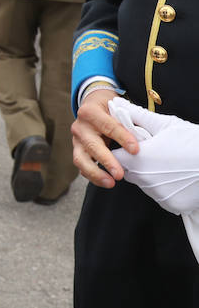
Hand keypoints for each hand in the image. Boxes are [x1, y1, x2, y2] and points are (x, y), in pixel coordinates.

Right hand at [71, 89, 137, 186]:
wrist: (93, 104)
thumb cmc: (110, 108)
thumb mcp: (119, 106)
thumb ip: (128, 119)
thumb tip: (145, 136)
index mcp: (90, 111)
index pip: (108, 126)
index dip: (122, 138)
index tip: (136, 150)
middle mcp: (80, 126)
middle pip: (92, 145)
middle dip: (106, 160)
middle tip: (119, 174)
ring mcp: (76, 140)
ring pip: (81, 158)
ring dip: (95, 173)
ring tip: (111, 183)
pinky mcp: (78, 150)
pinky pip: (82, 166)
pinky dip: (92, 175)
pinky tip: (105, 181)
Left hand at [109, 99, 198, 214]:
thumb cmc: (193, 142)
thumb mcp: (166, 125)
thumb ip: (137, 116)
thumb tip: (117, 103)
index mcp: (139, 159)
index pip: (116, 157)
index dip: (123, 150)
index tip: (135, 146)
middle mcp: (145, 180)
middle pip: (129, 172)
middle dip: (136, 163)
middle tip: (155, 153)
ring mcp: (159, 194)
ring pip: (144, 184)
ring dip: (150, 176)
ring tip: (169, 164)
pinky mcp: (172, 204)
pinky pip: (160, 195)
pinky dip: (165, 188)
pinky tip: (177, 177)